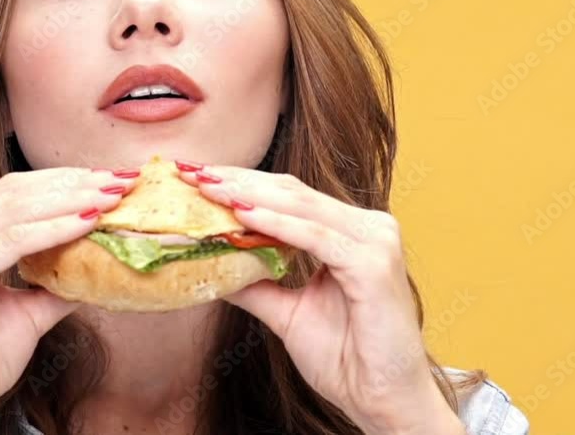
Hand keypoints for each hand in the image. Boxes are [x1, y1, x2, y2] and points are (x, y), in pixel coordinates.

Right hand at [0, 166, 138, 434]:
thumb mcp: (25, 311)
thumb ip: (55, 281)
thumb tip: (98, 264)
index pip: (11, 191)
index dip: (61, 181)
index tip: (107, 179)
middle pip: (15, 191)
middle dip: (74, 183)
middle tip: (121, 180)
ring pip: (17, 209)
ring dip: (72, 199)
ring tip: (113, 196)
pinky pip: (14, 241)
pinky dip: (55, 229)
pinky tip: (89, 223)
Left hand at [176, 161, 463, 434]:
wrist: (382, 401)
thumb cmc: (347, 359)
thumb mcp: (287, 312)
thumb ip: (255, 283)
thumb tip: (212, 263)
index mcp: (351, 233)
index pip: (289, 196)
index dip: (242, 183)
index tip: (197, 177)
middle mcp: (368, 228)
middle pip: (292, 192)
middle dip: (238, 181)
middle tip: (192, 173)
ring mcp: (375, 242)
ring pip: (301, 208)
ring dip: (249, 196)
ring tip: (208, 189)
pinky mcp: (373, 264)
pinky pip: (315, 237)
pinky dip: (277, 225)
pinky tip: (242, 216)